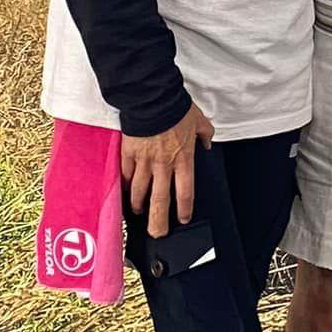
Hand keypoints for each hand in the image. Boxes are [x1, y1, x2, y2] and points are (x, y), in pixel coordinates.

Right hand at [122, 100, 214, 235]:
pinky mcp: (128, 154)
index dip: (184, 209)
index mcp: (183, 159)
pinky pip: (125, 174)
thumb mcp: (199, 120)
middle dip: (158, 220)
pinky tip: (123, 192)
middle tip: (157, 233)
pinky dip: (124, 185)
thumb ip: (205, 134)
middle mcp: (163, 165)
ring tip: (138, 212)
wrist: (153, 98)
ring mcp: (144, 161)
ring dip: (138, 204)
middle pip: (160, 199)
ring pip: (139, 190)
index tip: (183, 219)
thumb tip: (208, 144)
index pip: (185, 191)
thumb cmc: (176, 107)